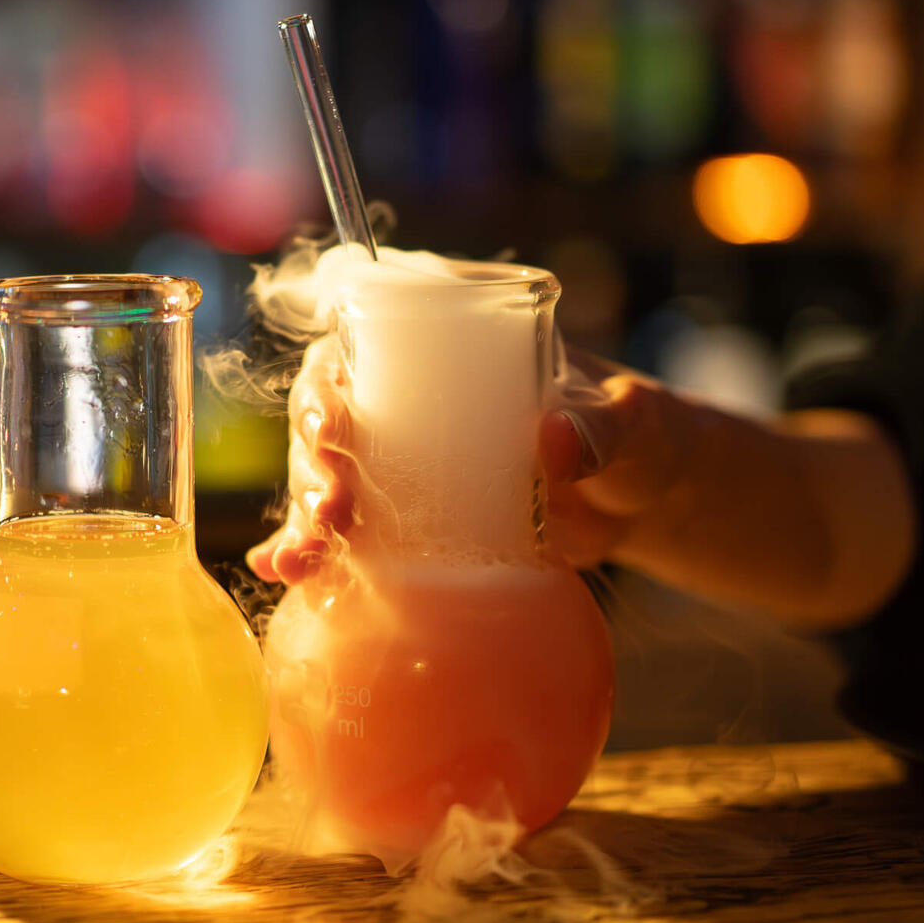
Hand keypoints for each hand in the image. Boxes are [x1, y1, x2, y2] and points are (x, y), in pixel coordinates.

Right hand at [247, 340, 699, 580]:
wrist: (640, 499)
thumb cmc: (633, 432)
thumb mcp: (625, 421)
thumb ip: (598, 428)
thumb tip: (552, 439)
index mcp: (445, 349)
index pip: (359, 347)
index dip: (326, 381)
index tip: (328, 422)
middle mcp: (406, 400)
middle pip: (328, 418)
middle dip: (312, 464)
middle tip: (330, 508)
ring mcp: (402, 462)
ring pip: (328, 478)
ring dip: (304, 516)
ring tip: (302, 561)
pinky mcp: (409, 518)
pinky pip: (350, 533)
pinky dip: (314, 553)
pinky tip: (283, 575)